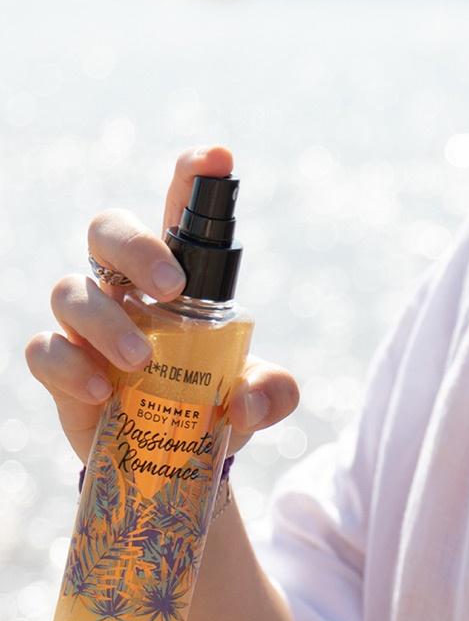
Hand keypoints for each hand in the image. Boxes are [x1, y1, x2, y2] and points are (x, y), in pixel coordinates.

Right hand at [25, 146, 298, 463]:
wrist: (172, 460)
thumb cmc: (210, 407)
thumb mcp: (257, 401)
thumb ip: (273, 393)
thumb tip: (248, 400)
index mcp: (175, 279)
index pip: (177, 211)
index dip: (193, 177)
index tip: (220, 160)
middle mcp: (124, 289)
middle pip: (105, 230)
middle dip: (135, 247)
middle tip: (171, 289)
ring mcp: (87, 327)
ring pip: (69, 289)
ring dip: (105, 320)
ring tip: (140, 360)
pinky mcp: (61, 369)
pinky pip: (43, 349)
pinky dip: (67, 365)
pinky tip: (102, 393)